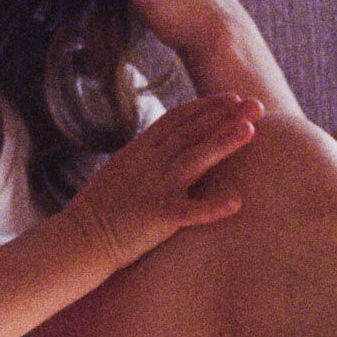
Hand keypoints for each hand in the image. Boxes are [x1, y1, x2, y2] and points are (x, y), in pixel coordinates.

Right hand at [59, 91, 260, 266]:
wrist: (80, 238)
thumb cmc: (100, 209)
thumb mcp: (121, 169)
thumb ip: (146, 154)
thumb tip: (168, 143)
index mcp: (140, 150)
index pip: (178, 119)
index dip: (207, 106)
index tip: (233, 97)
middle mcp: (150, 163)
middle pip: (193, 133)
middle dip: (226, 116)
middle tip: (257, 104)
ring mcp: (154, 188)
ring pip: (195, 160)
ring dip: (224, 143)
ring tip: (251, 129)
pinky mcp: (158, 216)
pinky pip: (190, 212)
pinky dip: (212, 207)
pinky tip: (237, 203)